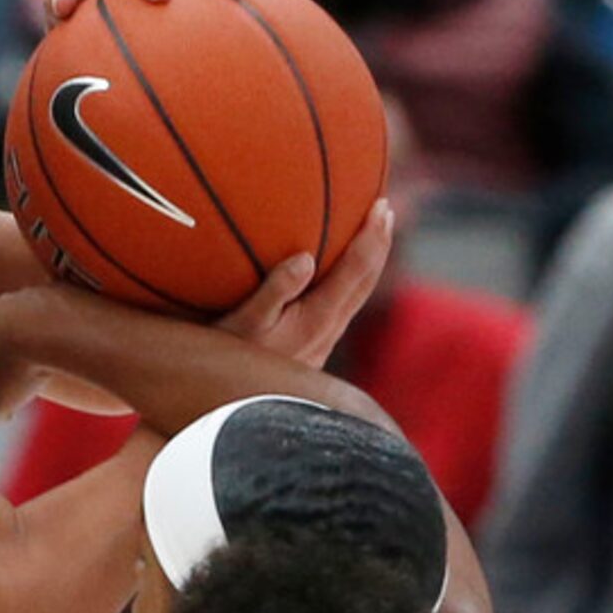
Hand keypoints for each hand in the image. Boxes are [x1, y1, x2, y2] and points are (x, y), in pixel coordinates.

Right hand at [0, 286, 56, 422]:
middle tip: (20, 371)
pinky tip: (64, 340)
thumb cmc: (26, 367)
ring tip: (45, 356)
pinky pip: (51, 310)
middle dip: (6, 351)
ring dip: (30, 335)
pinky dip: (56, 324)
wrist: (61, 333)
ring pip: (24, 319)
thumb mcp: (0, 402)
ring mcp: (25, 297)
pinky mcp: (52, 290)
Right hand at [217, 200, 393, 369]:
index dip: (372, 236)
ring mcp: (323, 342)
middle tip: (385, 209)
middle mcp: (328, 330)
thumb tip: (306, 258)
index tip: (381, 205)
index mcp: (318, 318)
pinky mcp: (313, 349)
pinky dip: (349, 280)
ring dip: (368, 263)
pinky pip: (342, 305)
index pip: (357, 269)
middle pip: (365, 281)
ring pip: (357, 296)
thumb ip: (274, 290)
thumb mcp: (243, 321)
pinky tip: (337, 275)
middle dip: (378, 243)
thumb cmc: (227, 356)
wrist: (229, 408)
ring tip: (372, 235)